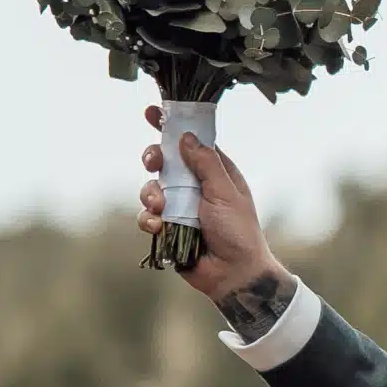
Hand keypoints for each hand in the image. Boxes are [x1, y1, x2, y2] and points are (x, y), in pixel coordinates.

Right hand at [137, 107, 283, 313]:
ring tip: (161, 208)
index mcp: (214, 172)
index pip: (189, 142)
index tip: (152, 112)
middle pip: (163, 160)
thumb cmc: (238, 232)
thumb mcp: (225, 192)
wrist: (233, 274)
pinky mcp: (167, 227)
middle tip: (153, 162)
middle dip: (153, 158)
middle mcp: (194, 186)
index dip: (171, 126)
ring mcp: (179, 206)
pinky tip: (159, 227)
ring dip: (150, 194)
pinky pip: (147, 216)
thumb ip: (206, 163)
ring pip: (150, 187)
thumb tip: (187, 136)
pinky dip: (149, 219)